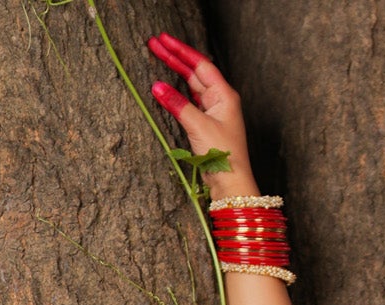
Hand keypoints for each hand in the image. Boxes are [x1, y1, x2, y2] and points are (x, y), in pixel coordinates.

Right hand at [146, 33, 254, 194]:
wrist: (231, 184)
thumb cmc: (223, 156)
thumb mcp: (198, 126)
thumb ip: (177, 104)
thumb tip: (157, 87)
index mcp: (224, 95)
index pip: (200, 64)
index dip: (181, 50)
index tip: (163, 39)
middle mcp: (220, 100)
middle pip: (194, 73)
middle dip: (174, 58)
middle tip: (153, 44)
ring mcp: (213, 113)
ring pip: (190, 87)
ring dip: (174, 73)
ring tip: (156, 58)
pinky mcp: (205, 126)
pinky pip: (189, 103)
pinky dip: (176, 94)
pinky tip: (164, 88)